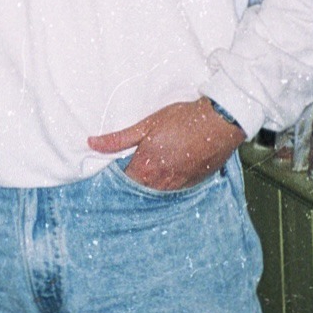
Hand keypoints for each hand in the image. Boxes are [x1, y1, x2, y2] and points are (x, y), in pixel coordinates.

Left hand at [87, 97, 241, 191]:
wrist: (220, 123)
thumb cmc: (182, 120)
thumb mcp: (146, 125)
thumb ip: (118, 139)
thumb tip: (92, 143)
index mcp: (145, 168)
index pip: (121, 183)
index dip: (115, 177)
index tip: (110, 172)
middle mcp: (160, 182)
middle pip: (138, 190)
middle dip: (131, 183)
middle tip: (130, 170)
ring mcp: (178, 185)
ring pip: (156, 192)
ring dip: (149, 185)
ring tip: (149, 171)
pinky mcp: (192, 184)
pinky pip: (174, 190)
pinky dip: (167, 184)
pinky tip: (167, 173)